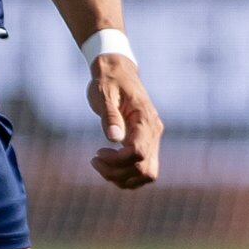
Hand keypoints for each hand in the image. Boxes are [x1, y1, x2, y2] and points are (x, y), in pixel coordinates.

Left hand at [88, 54, 162, 188]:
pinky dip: (126, 175)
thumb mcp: (104, 95)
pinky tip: (108, 164)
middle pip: (145, 170)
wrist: (117, 71)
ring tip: (100, 164)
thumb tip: (114, 139)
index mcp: (145, 120)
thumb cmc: (108, 81)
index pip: (138, 153)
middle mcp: (154, 132)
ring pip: (146, 174)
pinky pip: (143, 168)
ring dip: (122, 177)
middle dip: (118, 173)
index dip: (117, 161)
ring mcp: (152, 139)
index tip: (97, 152)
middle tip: (95, 160)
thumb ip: (110, 116)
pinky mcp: (146, 143)